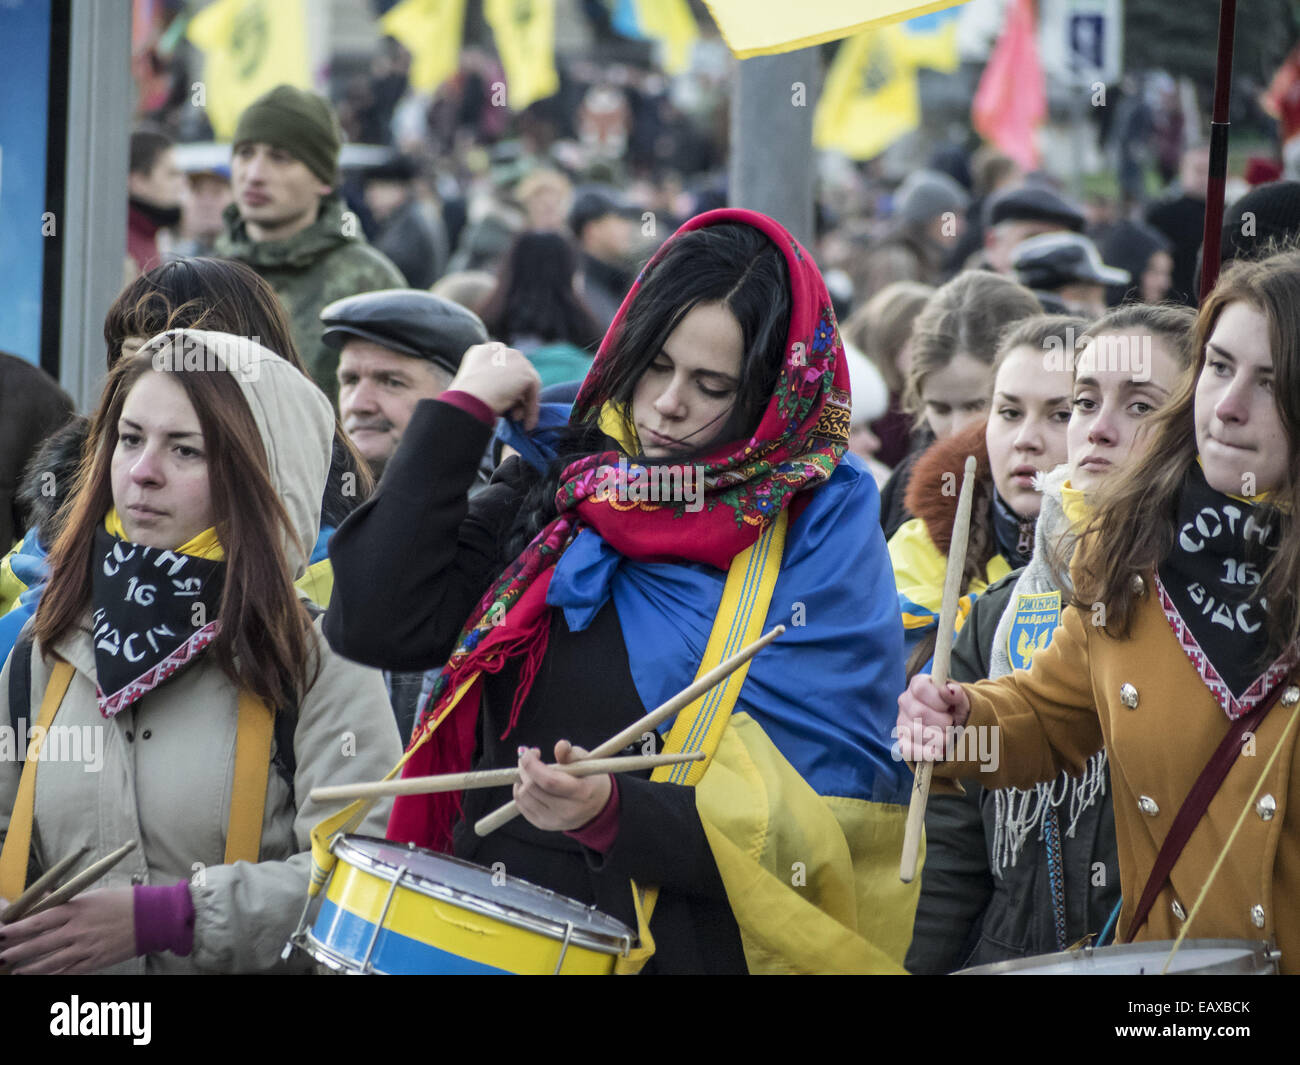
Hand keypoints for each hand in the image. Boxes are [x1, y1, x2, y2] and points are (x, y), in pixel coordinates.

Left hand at [0, 888, 135, 974]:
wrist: (154, 918)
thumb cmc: (124, 902)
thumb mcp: (94, 895)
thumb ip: (67, 900)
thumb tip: (45, 900)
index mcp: (77, 910)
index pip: (39, 920)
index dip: (17, 928)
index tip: (2, 931)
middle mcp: (78, 930)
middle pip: (39, 944)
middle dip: (16, 951)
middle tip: (1, 956)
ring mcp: (86, 948)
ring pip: (50, 962)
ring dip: (29, 968)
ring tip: (14, 971)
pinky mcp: (95, 961)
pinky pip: (68, 972)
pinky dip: (52, 976)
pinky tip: (40, 977)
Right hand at [448, 342, 541, 428]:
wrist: (469, 399)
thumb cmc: (465, 399)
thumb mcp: (475, 385)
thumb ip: (490, 382)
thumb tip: (507, 397)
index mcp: (484, 350)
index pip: (502, 364)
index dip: (505, 383)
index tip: (506, 401)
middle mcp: (500, 349)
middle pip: (516, 372)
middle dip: (517, 393)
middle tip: (514, 414)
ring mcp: (515, 358)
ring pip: (526, 383)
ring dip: (524, 403)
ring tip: (517, 420)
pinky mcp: (526, 372)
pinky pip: (533, 393)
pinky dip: (531, 409)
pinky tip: (527, 424)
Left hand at [513, 740, 611, 831]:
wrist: (598, 809)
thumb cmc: (591, 780)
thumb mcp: (587, 763)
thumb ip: (572, 753)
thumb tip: (560, 746)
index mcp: (580, 793)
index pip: (549, 781)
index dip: (532, 765)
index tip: (525, 751)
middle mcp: (566, 811)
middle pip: (533, 789)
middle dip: (524, 769)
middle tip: (528, 756)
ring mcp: (553, 820)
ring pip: (523, 798)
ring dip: (520, 780)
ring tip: (529, 770)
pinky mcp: (544, 825)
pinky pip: (522, 807)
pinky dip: (520, 792)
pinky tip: (528, 783)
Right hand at [896, 674, 970, 761]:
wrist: (954, 728)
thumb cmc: (955, 710)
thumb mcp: (960, 700)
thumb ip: (956, 693)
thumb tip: (948, 690)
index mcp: (918, 685)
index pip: (921, 689)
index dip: (938, 700)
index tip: (949, 707)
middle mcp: (905, 701)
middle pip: (919, 712)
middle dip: (941, 722)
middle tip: (951, 725)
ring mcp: (901, 721)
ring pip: (915, 732)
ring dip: (937, 739)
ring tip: (948, 738)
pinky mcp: (902, 740)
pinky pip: (908, 749)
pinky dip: (925, 753)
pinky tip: (938, 752)